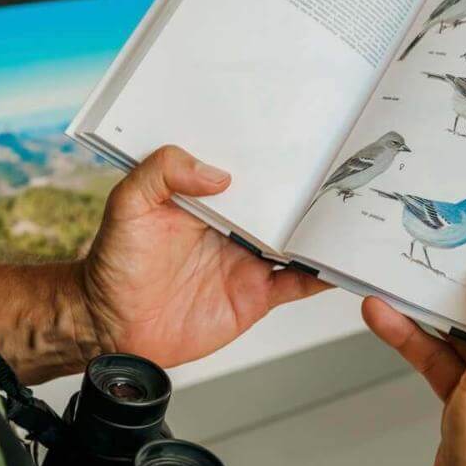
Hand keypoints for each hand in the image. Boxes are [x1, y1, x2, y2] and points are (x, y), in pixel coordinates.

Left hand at [80, 146, 327, 368]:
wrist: (110, 325)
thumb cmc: (113, 262)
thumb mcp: (128, 204)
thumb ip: (162, 173)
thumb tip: (216, 174)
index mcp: (209, 197)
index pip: (251, 171)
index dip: (277, 158)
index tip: (307, 140)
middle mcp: (234, 226)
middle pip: (284, 205)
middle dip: (314, 190)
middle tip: (348, 171)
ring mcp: (248, 261)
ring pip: (298, 240)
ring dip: (324, 230)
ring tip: (356, 214)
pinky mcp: (255, 296)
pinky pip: (297, 283)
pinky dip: (322, 276)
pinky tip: (343, 264)